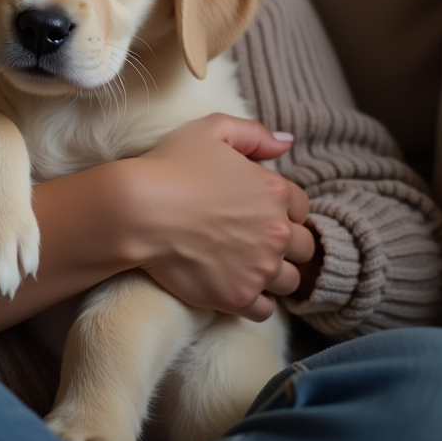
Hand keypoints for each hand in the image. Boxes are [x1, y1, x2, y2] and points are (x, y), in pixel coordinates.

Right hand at [115, 113, 313, 321]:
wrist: (138, 210)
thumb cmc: (171, 165)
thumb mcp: (212, 129)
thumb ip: (254, 133)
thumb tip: (286, 143)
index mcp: (275, 191)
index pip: (301, 207)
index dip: (281, 207)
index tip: (258, 211)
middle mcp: (276, 231)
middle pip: (303, 247)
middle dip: (285, 243)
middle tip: (254, 239)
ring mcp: (259, 268)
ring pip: (288, 281)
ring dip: (273, 274)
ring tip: (246, 265)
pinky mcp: (238, 296)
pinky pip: (265, 310)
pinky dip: (255, 301)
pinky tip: (236, 284)